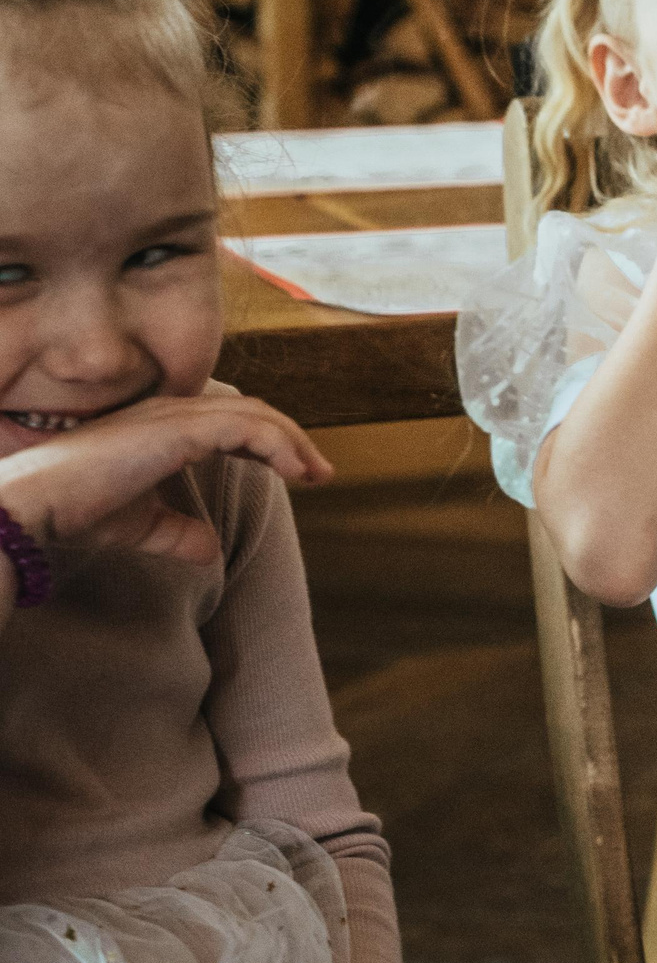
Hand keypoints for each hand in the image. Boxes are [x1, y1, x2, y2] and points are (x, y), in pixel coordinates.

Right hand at [0, 392, 331, 565]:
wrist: (30, 508)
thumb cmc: (71, 512)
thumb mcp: (137, 525)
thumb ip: (175, 531)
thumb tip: (210, 550)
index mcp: (159, 426)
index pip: (229, 419)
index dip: (266, 441)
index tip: (294, 471)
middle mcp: (169, 412)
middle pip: (250, 412)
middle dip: (290, 439)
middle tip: (319, 472)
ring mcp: (172, 416)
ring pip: (255, 416)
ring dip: (293, 442)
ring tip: (317, 474)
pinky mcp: (177, 429)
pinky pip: (246, 428)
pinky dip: (278, 445)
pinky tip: (295, 471)